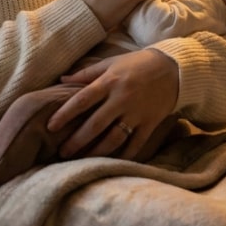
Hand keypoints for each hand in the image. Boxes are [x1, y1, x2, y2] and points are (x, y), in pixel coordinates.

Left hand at [46, 48, 178, 158]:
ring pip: (113, 138)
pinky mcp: (150, 124)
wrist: (175, 69)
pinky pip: (135, 144)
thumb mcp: (111, 63)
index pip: (82, 100)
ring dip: (96, 152)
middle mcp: (121, 99)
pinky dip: (124, 156)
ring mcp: (136, 113)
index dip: (64, 114)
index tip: (50, 126)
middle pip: (95, 125)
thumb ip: (86, 73)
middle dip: (77, 141)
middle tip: (62, 152)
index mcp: (109, 82)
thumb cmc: (138, 64)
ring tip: (82, 160)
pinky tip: (111, 163)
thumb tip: (61, 79)